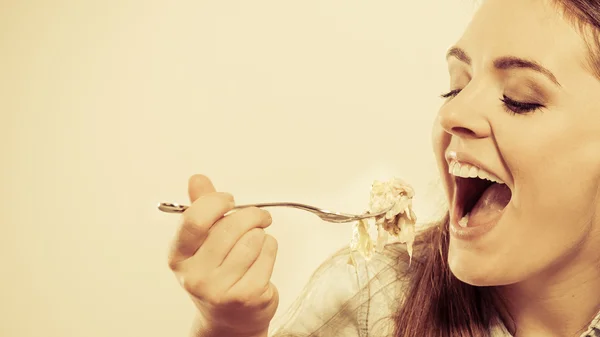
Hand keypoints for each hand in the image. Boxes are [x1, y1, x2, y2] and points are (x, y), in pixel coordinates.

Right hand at [168, 174, 278, 335]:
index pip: (195, 219)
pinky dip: (270, 249)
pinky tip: (262, 259)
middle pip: (231, 227)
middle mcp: (195, 276)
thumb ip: (201, 208)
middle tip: (259, 217)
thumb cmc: (217, 274)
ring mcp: (220, 289)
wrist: (230, 319)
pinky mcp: (246, 296)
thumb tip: (197, 179)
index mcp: (178, 256)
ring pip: (254, 239)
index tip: (229, 201)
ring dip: (261, 235)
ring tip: (256, 243)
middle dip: (251, 215)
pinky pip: (268, 253)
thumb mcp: (203, 242)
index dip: (217, 202)